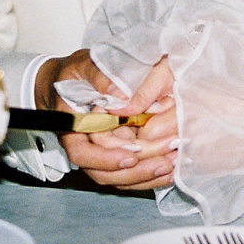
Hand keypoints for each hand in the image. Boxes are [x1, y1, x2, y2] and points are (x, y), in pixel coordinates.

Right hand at [35, 53, 177, 188]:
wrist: (69, 80)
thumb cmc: (74, 73)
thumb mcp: (84, 66)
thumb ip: (100, 78)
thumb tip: (121, 96)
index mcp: (71, 128)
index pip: (82, 154)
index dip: (105, 160)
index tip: (131, 156)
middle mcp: (85, 146)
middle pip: (104, 173)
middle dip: (136, 172)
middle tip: (166, 161)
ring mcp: (100, 152)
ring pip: (119, 177)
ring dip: (147, 175)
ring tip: (174, 163)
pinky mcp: (114, 152)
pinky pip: (129, 171)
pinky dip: (150, 173)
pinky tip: (172, 164)